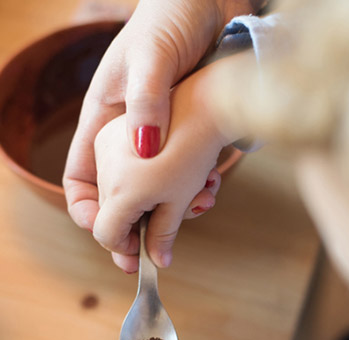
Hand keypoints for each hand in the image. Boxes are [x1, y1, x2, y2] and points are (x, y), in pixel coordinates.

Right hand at [63, 0, 256, 235]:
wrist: (213, 0)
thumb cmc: (173, 15)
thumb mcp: (152, 58)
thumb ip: (147, 102)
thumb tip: (145, 153)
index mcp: (106, 117)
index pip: (84, 174)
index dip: (89, 210)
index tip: (107, 237)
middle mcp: (133, 132)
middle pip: (125, 193)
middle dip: (138, 225)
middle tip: (154, 255)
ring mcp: (166, 135)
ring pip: (162, 190)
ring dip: (176, 208)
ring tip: (198, 209)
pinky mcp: (196, 134)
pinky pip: (193, 174)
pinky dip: (200, 187)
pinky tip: (213, 189)